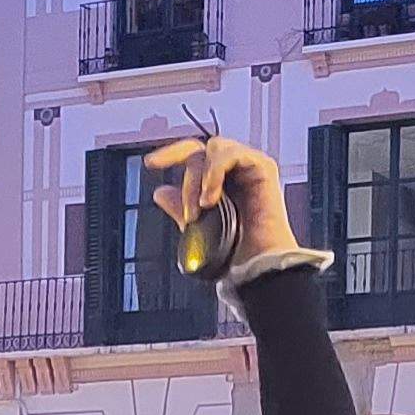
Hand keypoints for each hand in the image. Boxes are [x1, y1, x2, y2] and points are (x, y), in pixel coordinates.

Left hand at [139, 136, 297, 268]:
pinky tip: (211, 197)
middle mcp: (234, 171)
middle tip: (188, 214)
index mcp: (219, 180)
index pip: (192, 155)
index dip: (170, 154)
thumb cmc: (234, 252)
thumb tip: (160, 192)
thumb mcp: (196, 227)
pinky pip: (231, 154)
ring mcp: (249, 166)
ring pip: (212, 149)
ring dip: (199, 179)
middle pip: (199, 152)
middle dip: (187, 182)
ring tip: (202, 207)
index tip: (150, 164)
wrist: (255, 265)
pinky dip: (215, 172)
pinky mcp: (263, 166)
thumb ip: (180, 207)